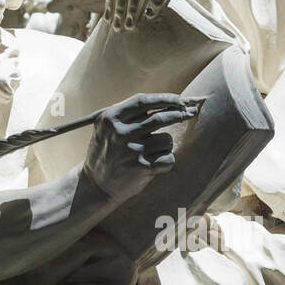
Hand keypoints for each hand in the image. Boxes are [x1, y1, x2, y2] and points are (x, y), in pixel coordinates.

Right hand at [83, 93, 199, 199]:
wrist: (96, 185)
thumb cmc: (109, 151)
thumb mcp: (109, 127)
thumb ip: (131, 113)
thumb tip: (168, 101)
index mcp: (111, 118)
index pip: (143, 101)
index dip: (165, 99)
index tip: (180, 100)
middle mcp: (120, 132)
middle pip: (159, 118)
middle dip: (178, 115)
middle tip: (188, 114)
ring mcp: (131, 150)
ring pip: (166, 139)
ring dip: (167, 144)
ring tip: (154, 151)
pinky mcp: (141, 167)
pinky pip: (168, 158)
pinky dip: (167, 161)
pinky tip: (155, 165)